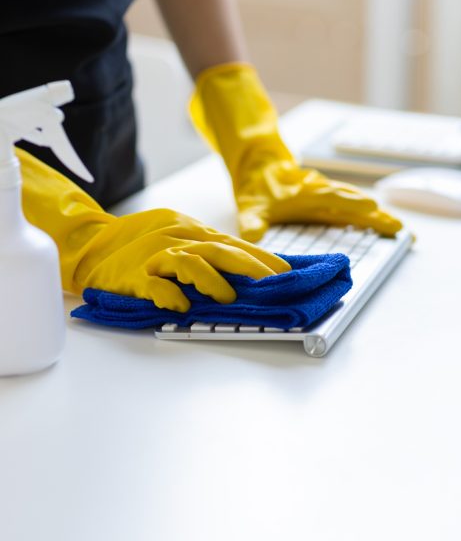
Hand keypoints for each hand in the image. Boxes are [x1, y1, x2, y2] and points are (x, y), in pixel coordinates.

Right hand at [18, 148, 289, 310]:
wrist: (94, 246)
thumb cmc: (143, 245)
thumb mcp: (179, 237)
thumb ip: (208, 250)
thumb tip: (250, 265)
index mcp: (192, 233)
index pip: (234, 244)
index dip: (261, 259)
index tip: (286, 273)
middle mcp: (178, 241)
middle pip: (219, 250)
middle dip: (249, 267)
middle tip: (271, 284)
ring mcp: (156, 258)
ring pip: (189, 263)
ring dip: (211, 281)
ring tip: (228, 297)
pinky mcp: (135, 277)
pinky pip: (154, 286)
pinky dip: (169, 296)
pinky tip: (181, 307)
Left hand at [234, 158, 401, 241]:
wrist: (259, 165)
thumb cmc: (256, 188)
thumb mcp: (249, 207)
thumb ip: (252, 223)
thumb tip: (251, 238)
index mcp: (304, 194)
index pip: (332, 197)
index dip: (351, 204)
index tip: (372, 209)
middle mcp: (320, 193)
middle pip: (353, 202)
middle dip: (376, 215)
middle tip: (399, 228)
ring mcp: (327, 196)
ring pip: (356, 203)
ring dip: (376, 215)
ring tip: (398, 228)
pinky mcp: (328, 200)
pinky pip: (351, 206)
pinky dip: (366, 214)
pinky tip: (379, 223)